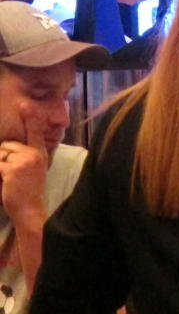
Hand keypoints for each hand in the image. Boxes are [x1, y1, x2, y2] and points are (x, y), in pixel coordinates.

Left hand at [0, 105, 48, 228]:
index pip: (34, 132)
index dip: (31, 117)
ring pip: (0, 154)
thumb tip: (8, 148)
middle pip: (7, 145)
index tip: (26, 104)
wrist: (31, 210)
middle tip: (12, 175)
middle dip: (3, 157)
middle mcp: (34, 154)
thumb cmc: (29, 191)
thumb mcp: (33, 170)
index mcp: (40, 154)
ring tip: (9, 180)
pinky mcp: (11, 168)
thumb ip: (25, 156)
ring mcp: (23, 161)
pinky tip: (6, 183)